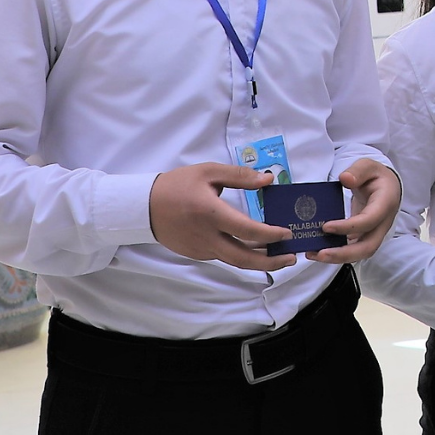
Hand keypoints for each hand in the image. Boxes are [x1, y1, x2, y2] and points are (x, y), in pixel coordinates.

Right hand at [148, 163, 294, 270]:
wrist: (143, 206)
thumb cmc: (177, 185)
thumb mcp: (208, 172)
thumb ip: (240, 176)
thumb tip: (268, 180)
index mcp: (211, 214)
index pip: (247, 230)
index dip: (270, 234)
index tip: (287, 232)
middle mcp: (207, 237)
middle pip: (244, 259)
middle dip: (271, 262)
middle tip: (291, 257)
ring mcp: (201, 249)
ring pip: (235, 261)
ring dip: (259, 261)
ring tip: (279, 255)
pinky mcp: (196, 254)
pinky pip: (223, 256)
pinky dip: (241, 254)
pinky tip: (254, 247)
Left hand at [310, 158, 401, 263]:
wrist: (387, 188)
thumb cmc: (376, 177)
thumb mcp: (369, 166)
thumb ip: (358, 171)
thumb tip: (345, 179)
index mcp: (385, 204)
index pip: (368, 221)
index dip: (348, 227)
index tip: (326, 226)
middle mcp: (382, 224)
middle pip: (368, 247)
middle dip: (343, 254)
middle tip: (320, 254)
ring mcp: (375, 233)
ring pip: (360, 253)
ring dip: (337, 258)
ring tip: (313, 254)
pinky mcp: (365, 237)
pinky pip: (353, 250)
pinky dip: (336, 253)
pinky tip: (317, 251)